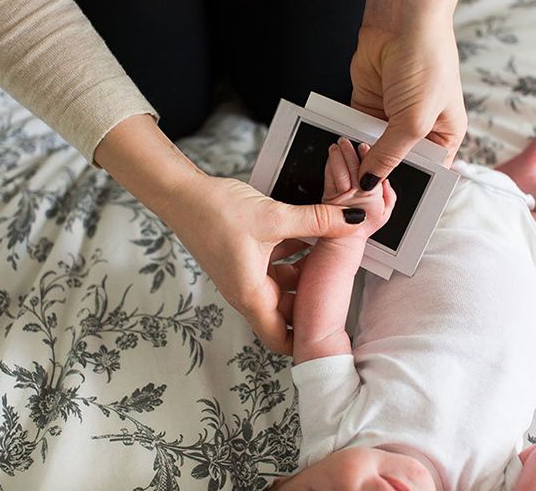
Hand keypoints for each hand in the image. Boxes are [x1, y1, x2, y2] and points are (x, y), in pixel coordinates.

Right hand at [164, 173, 366, 354]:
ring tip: (330, 253)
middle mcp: (246, 291)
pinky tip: (308, 233)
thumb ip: (318, 220)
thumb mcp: (274, 217)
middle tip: (338, 284)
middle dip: (311, 299)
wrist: (180, 193)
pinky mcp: (243, 258)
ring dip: (303, 272)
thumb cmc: (214, 212)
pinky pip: (274, 266)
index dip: (304, 343)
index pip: (280, 339)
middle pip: (286, 312)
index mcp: (251, 295)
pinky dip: (292, 254)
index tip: (328, 333)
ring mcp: (244, 275)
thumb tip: (354, 220)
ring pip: (282, 285)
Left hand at [322, 137, 395, 239]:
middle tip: (345, 141)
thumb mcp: (386, 213)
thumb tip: (386, 181)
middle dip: (348, 152)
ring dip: (336, 157)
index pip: (370, 170)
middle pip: (352, 168)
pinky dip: (328, 167)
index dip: (366, 156)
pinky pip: (328, 179)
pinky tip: (330, 159)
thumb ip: (389, 195)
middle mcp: (356, 193)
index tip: (363, 146)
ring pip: (338, 172)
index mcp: (371, 194)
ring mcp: (340, 195)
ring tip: (335, 147)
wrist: (345, 239)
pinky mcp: (328, 196)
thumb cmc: (365, 226)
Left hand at [350, 23, 466, 188]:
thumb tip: (369, 182)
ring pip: (373, 149)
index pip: (428, 172)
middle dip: (380, 175)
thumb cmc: (426, 65)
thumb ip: (390, 155)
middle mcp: (419, 129)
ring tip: (346, 176)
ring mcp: (391, 117)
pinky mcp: (367, 106)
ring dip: (360, 159)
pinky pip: (355, 131)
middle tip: (360, 194)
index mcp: (444, 135)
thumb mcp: (413, 120)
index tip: (385, 204)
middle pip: (396, 163)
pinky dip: (347, 140)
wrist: (402, 22)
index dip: (408, 187)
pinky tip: (338, 153)